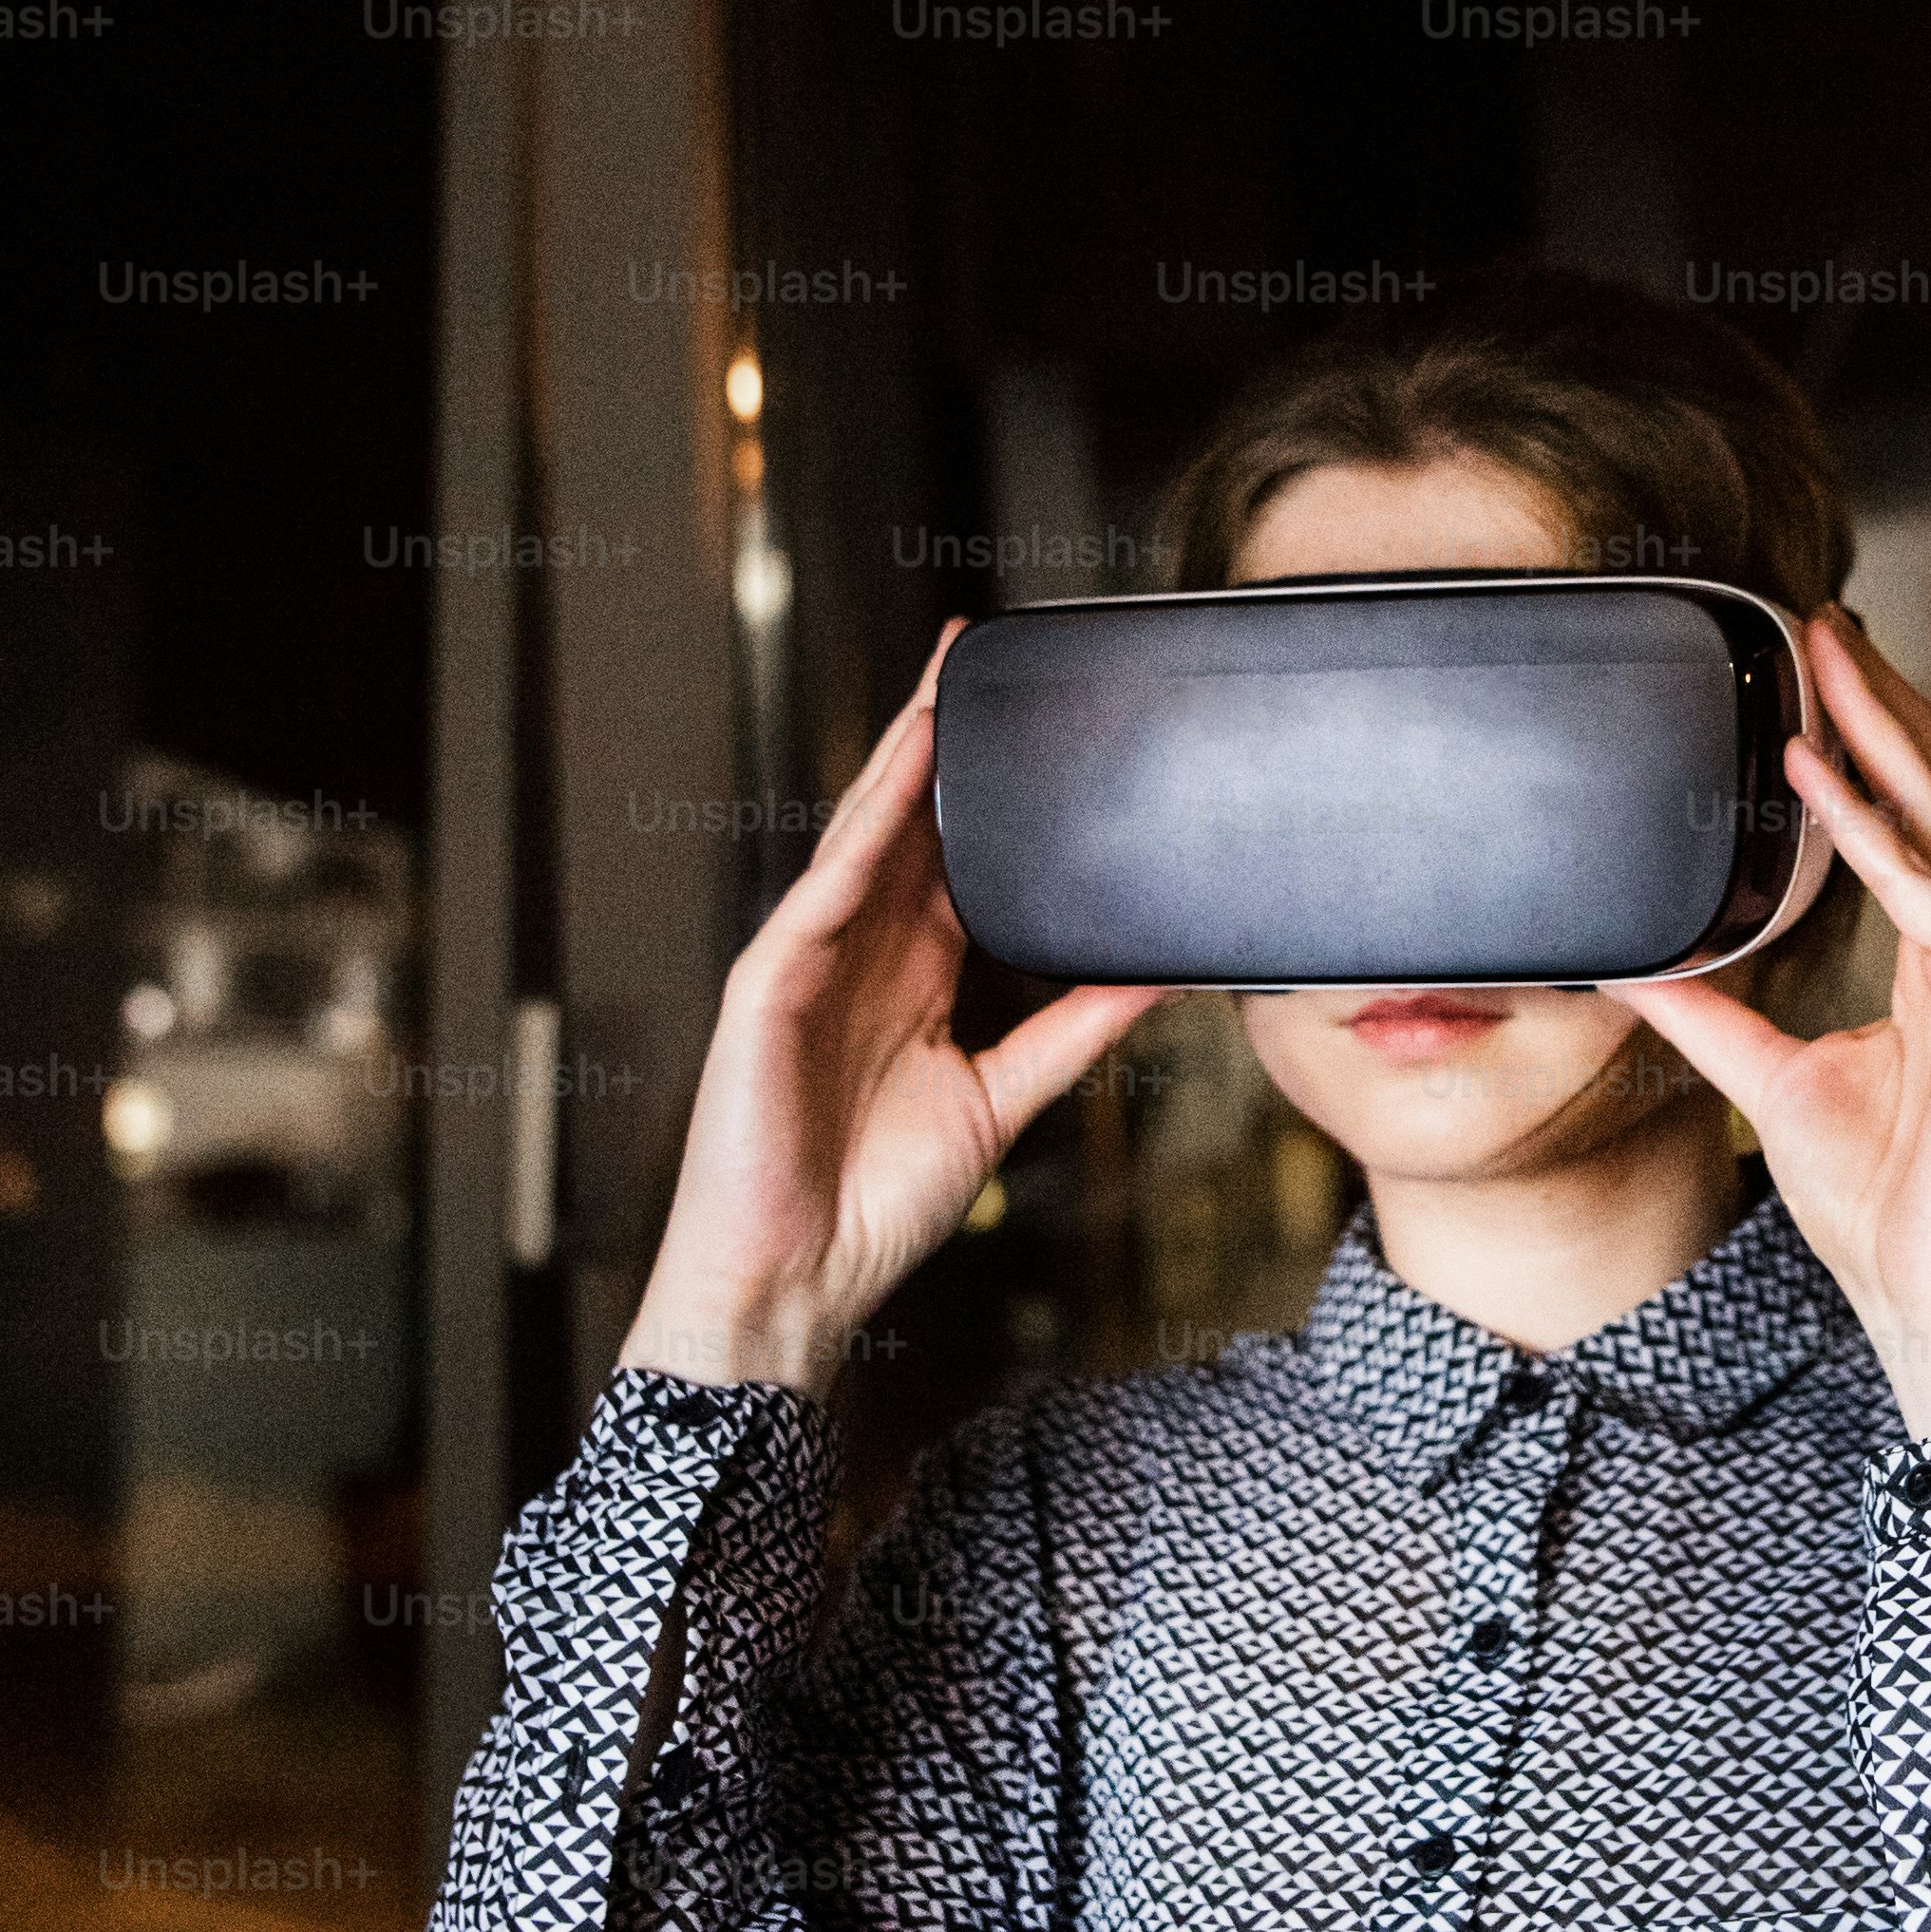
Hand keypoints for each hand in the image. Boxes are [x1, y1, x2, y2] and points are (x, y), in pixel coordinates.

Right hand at [619, 624, 1162, 1396]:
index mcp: (913, 975)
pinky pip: (827, 884)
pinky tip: (903, 767)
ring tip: (945, 677)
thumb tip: (1158, 976)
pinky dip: (868, 824)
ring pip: (864, 833)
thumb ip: (1075, 1029)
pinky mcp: (773, 979)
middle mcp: (861, 954)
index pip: (954, 856)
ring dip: (903, 753)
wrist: (796, 1281)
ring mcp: (811, 959)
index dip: (991, 789)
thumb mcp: (1005, 1097)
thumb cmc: (873, 1204)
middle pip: (905, 822)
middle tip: (981, 651)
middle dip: (942, 737)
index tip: (1038, 721)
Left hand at [1619, 609, 1930, 1434]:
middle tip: (1822, 615)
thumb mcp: (1770, 1083)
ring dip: (1885, 731)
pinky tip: (1823, 781)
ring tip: (1829, 655)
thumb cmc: (1881, 1207)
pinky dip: (1878, 836)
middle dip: (1881, 698)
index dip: (1866, 734)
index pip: (1909, 819)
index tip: (1814, 663)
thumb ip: (1712, 1017)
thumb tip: (1633, 964)